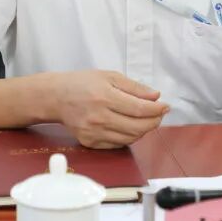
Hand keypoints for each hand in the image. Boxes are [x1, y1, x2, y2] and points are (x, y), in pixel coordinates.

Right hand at [48, 70, 169, 148]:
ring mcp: (94, 133)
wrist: (56, 97)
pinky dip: (129, 137)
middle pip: (137, 127)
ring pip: (129, 138)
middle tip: (159, 115)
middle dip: (153, 122)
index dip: (157, 110)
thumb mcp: (109, 76)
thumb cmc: (83, 83)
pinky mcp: (90, 142)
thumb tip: (156, 97)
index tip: (165, 106)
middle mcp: (99, 117)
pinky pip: (117, 144)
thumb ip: (134, 87)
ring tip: (146, 120)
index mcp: (105, 97)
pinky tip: (130, 127)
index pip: (139, 109)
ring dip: (143, 130)